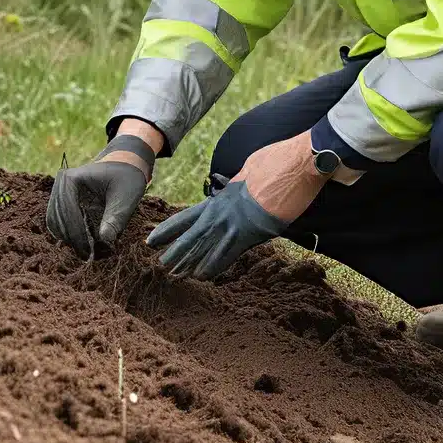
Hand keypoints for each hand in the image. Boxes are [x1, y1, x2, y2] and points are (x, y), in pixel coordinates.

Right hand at [46, 123, 160, 257]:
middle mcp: (60, 185)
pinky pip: (60, 224)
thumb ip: (115, 218)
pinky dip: (72, 235)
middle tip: (90, 257)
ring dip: (71, 239)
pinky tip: (88, 243)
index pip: (67, 212)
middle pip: (57, 221)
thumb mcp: (126, 198)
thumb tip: (105, 240)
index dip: (77, 234)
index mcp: (71, 179)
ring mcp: (58, 194)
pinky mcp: (63, 203)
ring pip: (56, 225)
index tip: (90, 252)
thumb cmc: (127, 178)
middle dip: (73, 240)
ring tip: (91, 251)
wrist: (126, 165)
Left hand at [145, 131, 326, 279]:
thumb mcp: (247, 174)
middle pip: (189, 237)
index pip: (185, 218)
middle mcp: (219, 213)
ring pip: (203, 249)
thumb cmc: (274, 166)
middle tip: (161, 265)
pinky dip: (213, 267)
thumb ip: (236, 187)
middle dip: (175, 252)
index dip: (167, 230)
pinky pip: (225, 255)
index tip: (151, 240)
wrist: (292, 167)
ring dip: (189, 264)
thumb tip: (235, 188)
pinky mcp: (248, 234)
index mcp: (218, 199)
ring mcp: (232, 224)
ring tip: (175, 275)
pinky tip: (202, 276)